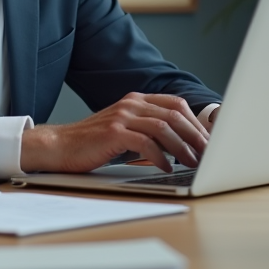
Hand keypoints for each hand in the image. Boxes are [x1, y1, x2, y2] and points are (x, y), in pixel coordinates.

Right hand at [20, 93, 209, 173]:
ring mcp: (122, 116)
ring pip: (163, 127)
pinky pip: (145, 142)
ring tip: (192, 163)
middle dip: (195, 136)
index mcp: (136, 100)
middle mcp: (131, 104)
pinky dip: (160, 157)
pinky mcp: (113, 132)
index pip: (175, 104)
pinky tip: (166, 168)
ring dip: (182, 147)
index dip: (195, 122)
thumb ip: (149, 131)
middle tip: (208, 154)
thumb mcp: (125, 130)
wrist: (60, 146)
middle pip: (174, 114)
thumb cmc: (94, 143)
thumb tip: (182, 146)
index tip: (208, 141)